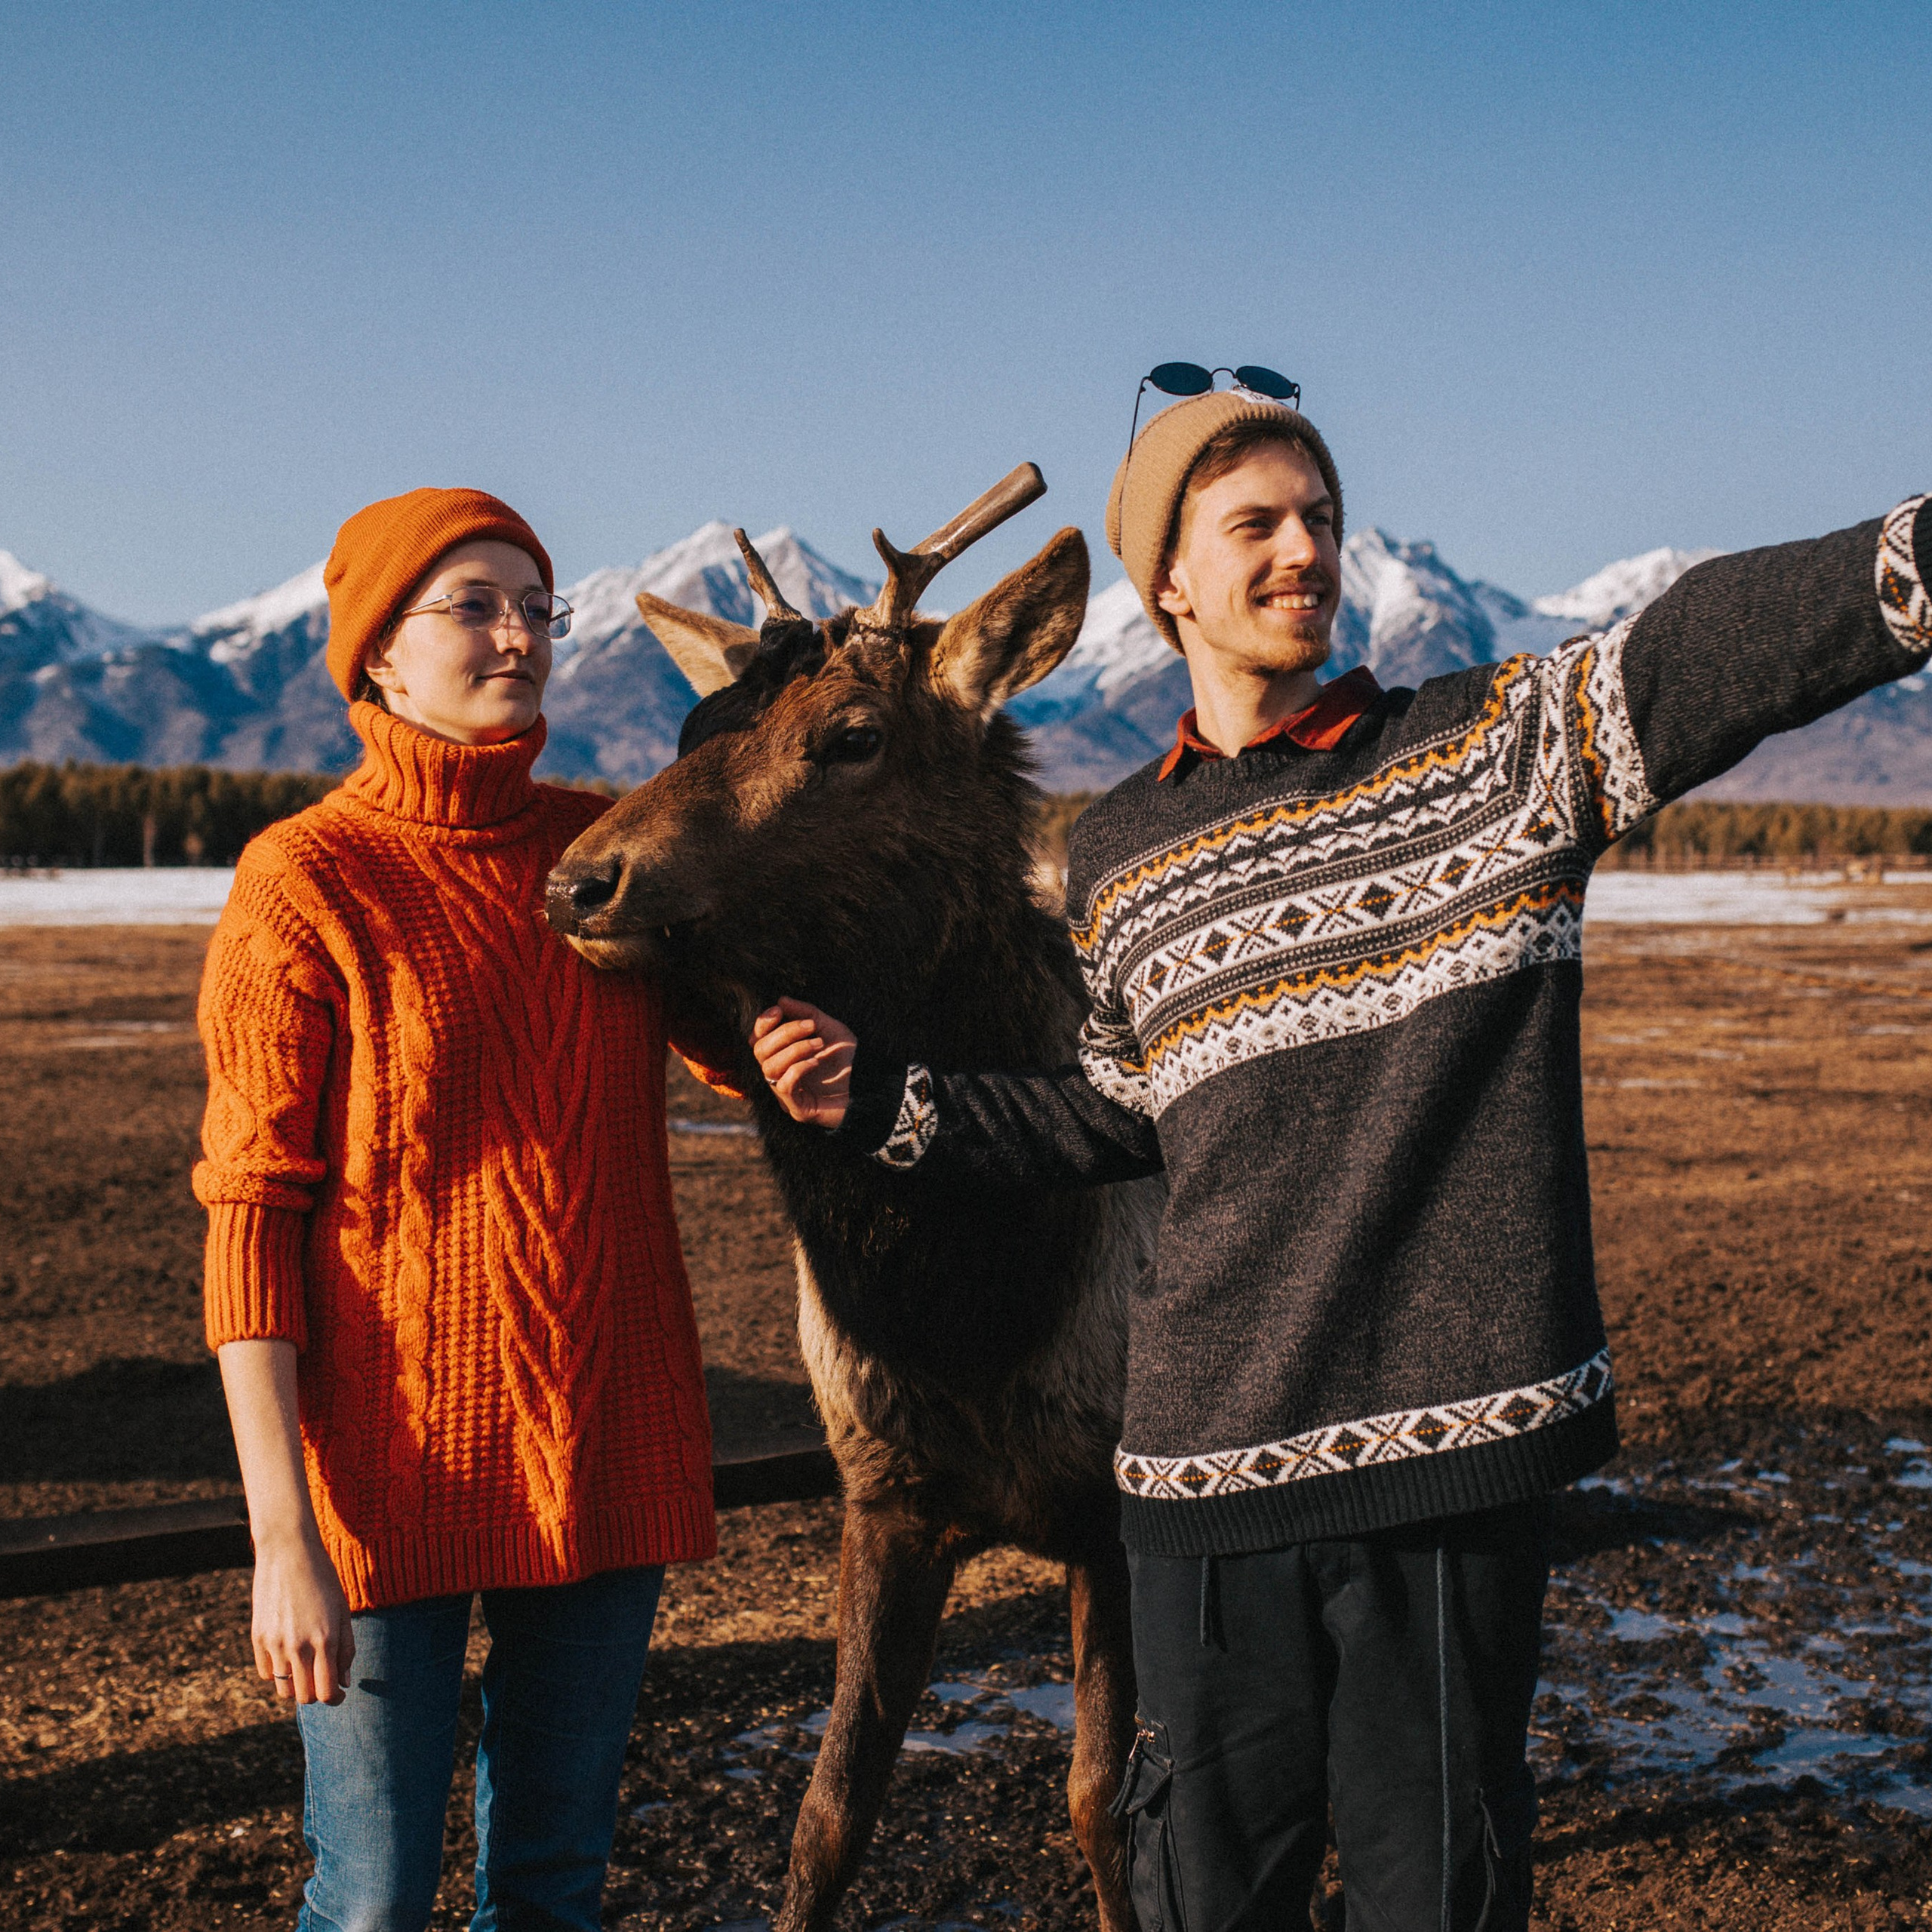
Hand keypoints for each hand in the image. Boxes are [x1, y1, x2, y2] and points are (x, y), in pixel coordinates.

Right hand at [251, 1531, 354, 1705]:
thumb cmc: (323, 1579)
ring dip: (296, 1684)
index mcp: (325, 1639)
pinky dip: (277, 1671)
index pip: (326, 1692)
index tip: (337, 1693)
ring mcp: (275, 1643)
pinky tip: (287, 1653)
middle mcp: (299, 1646)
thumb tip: (342, 1683)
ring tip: (305, 1666)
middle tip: (322, 1680)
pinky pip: (266, 1672)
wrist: (288, 1551)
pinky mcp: (257, 1637)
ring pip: (283, 1689)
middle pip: (304, 1696)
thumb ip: (346, 1648)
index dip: (334, 1698)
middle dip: (315, 1693)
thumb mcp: (342, 1610)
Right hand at [752, 998, 856, 1128]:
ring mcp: (786, 1094)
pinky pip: (783, 1086)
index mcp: (782, 1056)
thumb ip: (807, 1014)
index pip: (757, 1040)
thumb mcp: (829, 1029)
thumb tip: (781, 1000)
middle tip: (811, 1026)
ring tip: (819, 1044)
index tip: (778, 1010)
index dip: (762, 1024)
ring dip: (794, 1050)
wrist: (870, 1085)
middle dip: (784, 1033)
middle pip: (760, 1051)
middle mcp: (779, 1075)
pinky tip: (816, 1062)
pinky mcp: (796, 1109)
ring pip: (769, 1068)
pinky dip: (798, 1068)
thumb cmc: (849, 1058)